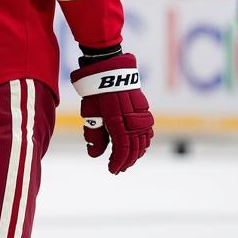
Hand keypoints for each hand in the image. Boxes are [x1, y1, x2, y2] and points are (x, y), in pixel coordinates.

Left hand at [71, 52, 153, 173]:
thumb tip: (95, 155)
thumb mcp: (90, 113)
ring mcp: (141, 113)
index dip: (118, 161)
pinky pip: (148, 130)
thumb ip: (93, 134)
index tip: (112, 170)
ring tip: (127, 160)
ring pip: (144, 140)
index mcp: (117, 120)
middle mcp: (132, 118)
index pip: (122, 148)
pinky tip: (139, 146)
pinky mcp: (144, 108)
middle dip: (127, 161)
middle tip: (118, 168)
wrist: (109, 68)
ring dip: (137, 153)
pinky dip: (144, 141)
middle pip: (134, 147)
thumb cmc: (95, 91)